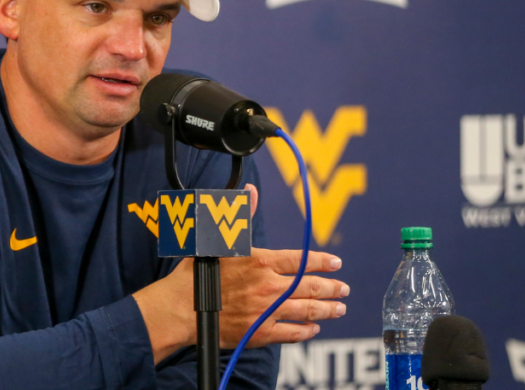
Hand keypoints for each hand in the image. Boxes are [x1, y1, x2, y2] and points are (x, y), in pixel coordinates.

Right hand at [133, 184, 348, 360]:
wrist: (181, 308)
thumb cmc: (197, 273)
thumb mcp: (218, 239)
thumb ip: (241, 216)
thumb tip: (250, 192)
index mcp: (260, 261)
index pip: (300, 260)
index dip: (321, 261)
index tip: (335, 262)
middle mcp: (268, 286)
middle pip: (310, 286)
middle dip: (331, 287)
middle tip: (343, 288)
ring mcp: (266, 311)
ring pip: (306, 310)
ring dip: (327, 309)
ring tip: (339, 308)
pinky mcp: (260, 333)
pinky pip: (291, 333)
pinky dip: (306, 330)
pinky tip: (313, 328)